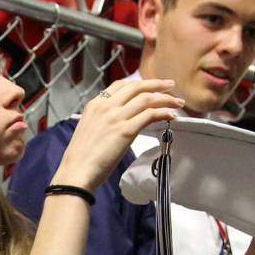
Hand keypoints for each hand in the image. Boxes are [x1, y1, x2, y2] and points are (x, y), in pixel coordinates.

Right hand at [52, 78, 183, 191]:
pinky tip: (171, 116)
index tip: (151, 85)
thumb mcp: (89, 129)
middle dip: (156, 84)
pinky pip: (150, 115)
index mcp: (95, 104)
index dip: (139, 83)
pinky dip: (163, 113)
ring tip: (177, 102)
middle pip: (136, 87)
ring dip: (165, 98)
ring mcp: (116, 117)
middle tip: (170, 85)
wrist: (76, 171)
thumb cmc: (81, 157)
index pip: (120, 85)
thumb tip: (119, 120)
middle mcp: (105, 106)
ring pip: (146, 98)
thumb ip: (102, 119)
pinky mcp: (125, 130)